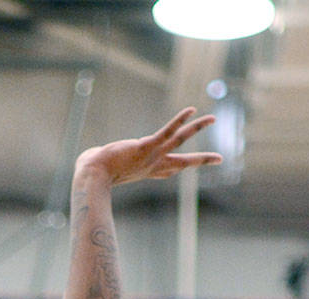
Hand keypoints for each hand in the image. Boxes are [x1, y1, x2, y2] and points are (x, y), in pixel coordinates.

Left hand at [75, 109, 219, 189]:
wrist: (91, 176)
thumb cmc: (91, 173)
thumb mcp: (103, 169)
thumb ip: (101, 161)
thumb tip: (88, 157)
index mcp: (144, 171)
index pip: (165, 171)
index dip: (176, 170)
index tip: (185, 169)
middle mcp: (152, 166)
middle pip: (183, 163)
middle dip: (202, 160)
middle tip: (220, 159)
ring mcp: (152, 157)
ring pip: (180, 141)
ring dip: (197, 129)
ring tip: (213, 118)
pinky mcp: (147, 147)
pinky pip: (167, 132)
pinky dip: (179, 120)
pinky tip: (191, 110)